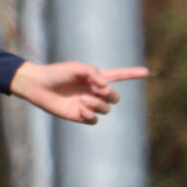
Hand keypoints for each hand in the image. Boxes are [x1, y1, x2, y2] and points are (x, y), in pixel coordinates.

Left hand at [10, 60, 149, 123]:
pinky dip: (90, 115)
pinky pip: (94, 120)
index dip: (132, 74)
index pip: (118, 75)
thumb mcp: (76, 67)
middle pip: (115, 97)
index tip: (147, 72)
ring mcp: (87, 104)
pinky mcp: (79, 116)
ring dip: (97, 104)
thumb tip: (104, 86)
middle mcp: (93, 92)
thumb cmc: (56, 73)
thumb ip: (93, 72)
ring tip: (82, 99)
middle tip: (98, 91)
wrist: (39, 85)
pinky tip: (80, 110)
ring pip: (105, 109)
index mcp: (95, 78)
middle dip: (110, 95)